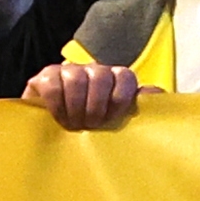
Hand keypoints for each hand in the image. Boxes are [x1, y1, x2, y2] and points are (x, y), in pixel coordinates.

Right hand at [25, 61, 140, 130]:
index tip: (111, 119)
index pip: (125, 77)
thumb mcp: (118, 119)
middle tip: (90, 125)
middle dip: (96, 106)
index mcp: (116, 78)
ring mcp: (68, 71)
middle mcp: (93, 70)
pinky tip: (59, 118)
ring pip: (76, 79)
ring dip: (76, 106)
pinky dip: (57, 104)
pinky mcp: (44, 78)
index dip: (120, 99)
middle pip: (100, 76)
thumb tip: (156, 94)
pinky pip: (52, 84)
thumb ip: (141, 106)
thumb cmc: (93, 125)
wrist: (54, 130)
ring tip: (75, 125)